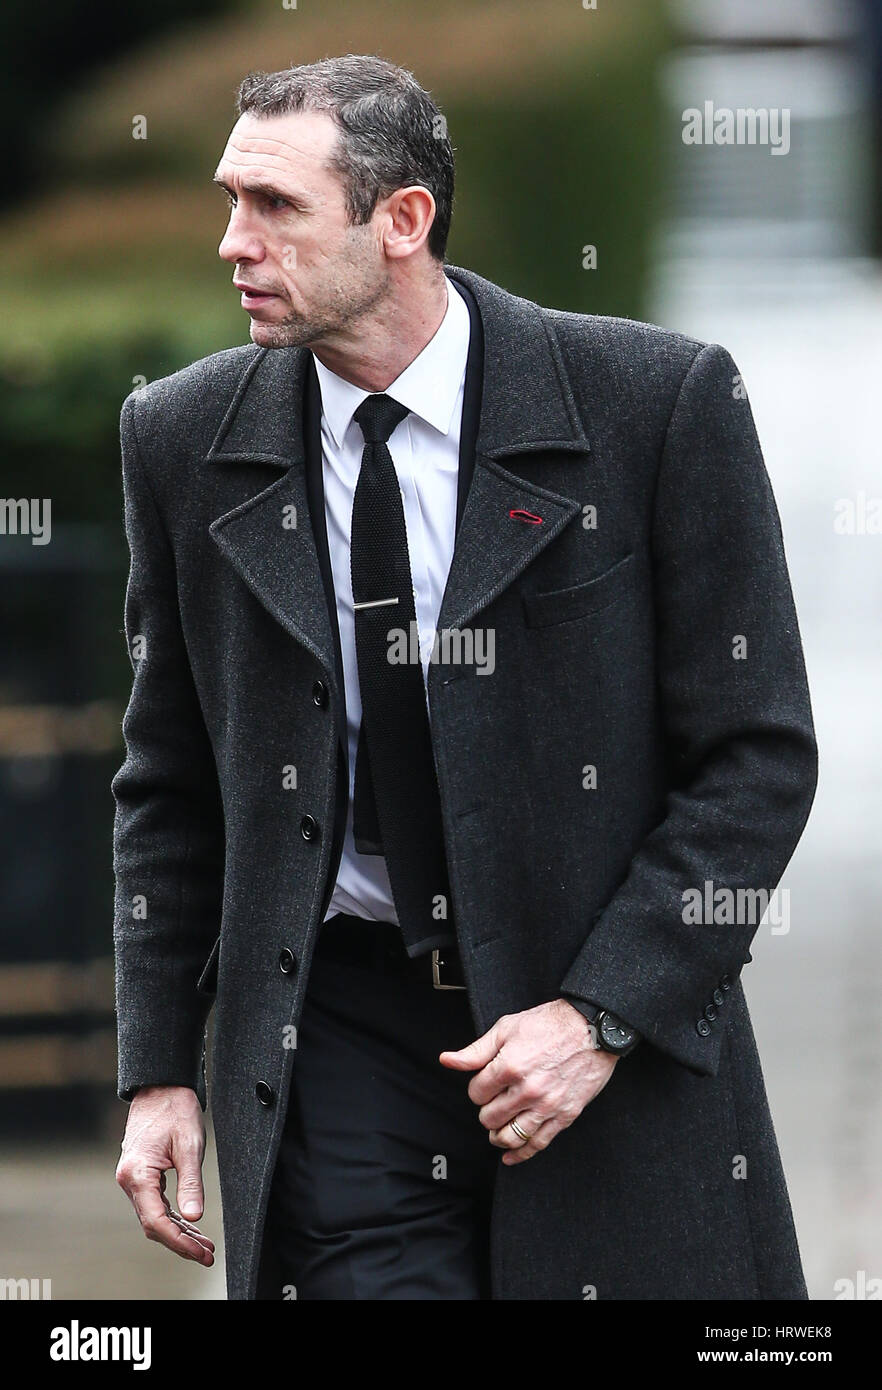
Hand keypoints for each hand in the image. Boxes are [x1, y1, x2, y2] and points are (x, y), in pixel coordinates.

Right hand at [116, 1085, 214, 1264]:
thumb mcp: (190, 1145)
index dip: (179, 1242)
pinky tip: (191, 1225)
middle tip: (207, 1255)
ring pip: (154, 1216)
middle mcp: (129, 1179)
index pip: (157, 1221)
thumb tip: (195, 1216)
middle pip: (153, 1224)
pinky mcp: (140, 1174)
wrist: (160, 1085)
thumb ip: (191, 1182)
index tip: (201, 1253)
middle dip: (181, 1242)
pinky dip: (173, 1217)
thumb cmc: (175, 1109)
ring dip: (178, 1232)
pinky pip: (155, 1204)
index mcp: (137, 1173)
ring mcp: (132, 1178)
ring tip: (204, 1245)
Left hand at [439, 999, 617, 1165]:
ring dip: (498, 1136)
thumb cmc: (550, 1024)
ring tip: (496, 1130)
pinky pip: (539, 1143)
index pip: (476, 1093)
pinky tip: (510, 1156)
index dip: (477, 1089)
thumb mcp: (507, 1028)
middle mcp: (527, 1090)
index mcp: (510, 1066)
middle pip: (490, 1118)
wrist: (592, 1028)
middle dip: (486, 1111)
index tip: (484, 1085)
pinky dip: (521, 1154)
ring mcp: (547, 1105)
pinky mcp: (565, 1115)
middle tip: (492, 1102)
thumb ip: (476, 1050)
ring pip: (511, 1136)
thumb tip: (447, 1061)